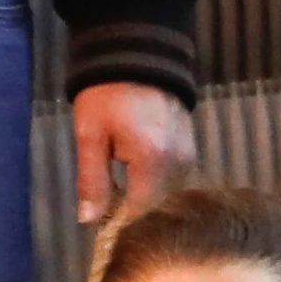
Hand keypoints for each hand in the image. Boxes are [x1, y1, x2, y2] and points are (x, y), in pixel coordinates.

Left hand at [70, 79, 197, 228]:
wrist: (137, 53)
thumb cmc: (106, 94)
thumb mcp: (90, 136)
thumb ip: (92, 180)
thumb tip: (90, 221)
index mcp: (152, 159)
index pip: (139, 213)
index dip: (119, 225)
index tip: (101, 228)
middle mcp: (178, 162)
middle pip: (156, 208)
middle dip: (131, 214)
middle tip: (106, 211)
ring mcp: (188, 155)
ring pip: (165, 197)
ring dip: (143, 199)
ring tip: (119, 193)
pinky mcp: (190, 149)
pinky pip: (172, 180)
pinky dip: (154, 185)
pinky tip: (135, 179)